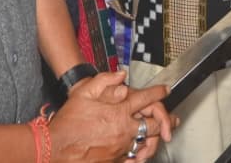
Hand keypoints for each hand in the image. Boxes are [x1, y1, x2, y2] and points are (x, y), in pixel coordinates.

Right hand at [49, 71, 175, 161]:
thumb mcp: (84, 93)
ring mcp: (121, 147)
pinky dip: (141, 152)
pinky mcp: (116, 161)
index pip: (146, 99)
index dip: (159, 92)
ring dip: (156, 137)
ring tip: (162, 135)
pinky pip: (135, 157)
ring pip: (147, 142)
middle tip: (174, 119)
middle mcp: (124, 130)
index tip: (165, 90)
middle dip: (167, 120)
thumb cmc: (68, 122)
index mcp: (118, 111)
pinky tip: (142, 150)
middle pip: (154, 124)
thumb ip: (104, 81)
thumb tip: (122, 75)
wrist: (56, 147)